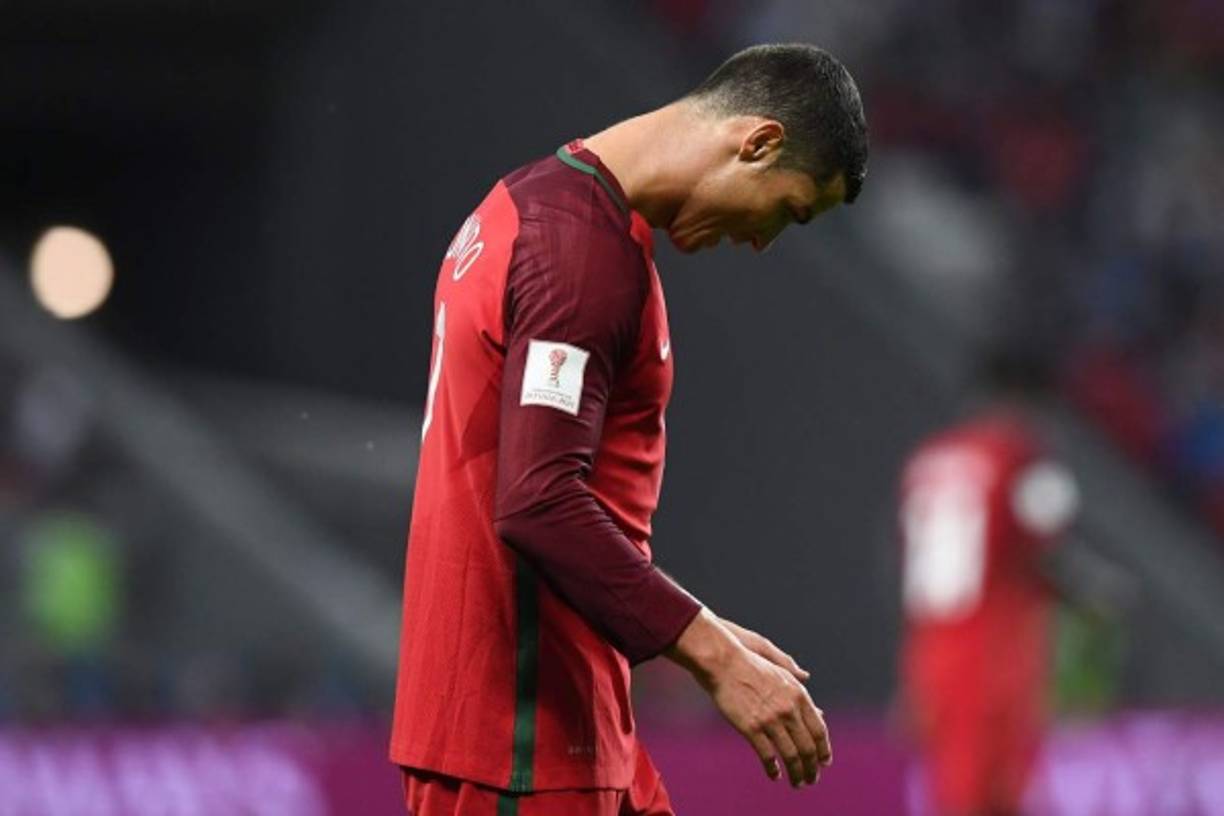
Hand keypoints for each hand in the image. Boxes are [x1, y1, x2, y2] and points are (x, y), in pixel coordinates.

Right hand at [666, 610, 831, 787]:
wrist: (724, 662)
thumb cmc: (751, 666)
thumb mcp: (782, 675)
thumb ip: (802, 696)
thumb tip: (821, 712)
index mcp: (799, 695)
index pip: (819, 730)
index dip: (824, 750)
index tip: (824, 762)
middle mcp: (789, 709)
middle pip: (808, 747)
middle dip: (812, 768)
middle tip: (812, 779)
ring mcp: (770, 719)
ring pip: (791, 755)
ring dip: (796, 774)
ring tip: (797, 783)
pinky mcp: (751, 728)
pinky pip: (767, 756)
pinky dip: (773, 769)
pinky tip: (774, 775)